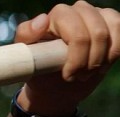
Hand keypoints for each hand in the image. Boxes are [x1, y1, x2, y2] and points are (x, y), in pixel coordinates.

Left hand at [15, 1, 119, 115]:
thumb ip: (27, 36)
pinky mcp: (111, 23)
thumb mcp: (27, 57)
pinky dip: (115, 52)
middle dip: (90, 61)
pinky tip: (102, 64)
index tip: (68, 75)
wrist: (56, 84)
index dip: (77, 57)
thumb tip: (43, 20)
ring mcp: (97, 15)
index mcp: (56, 16)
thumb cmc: (41, 70)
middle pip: (97, 32)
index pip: (76, 31)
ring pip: (113, 30)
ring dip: (103, 58)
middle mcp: (77, 10)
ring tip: (87, 72)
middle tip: (77, 77)